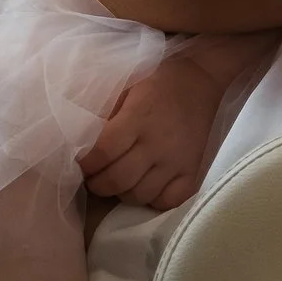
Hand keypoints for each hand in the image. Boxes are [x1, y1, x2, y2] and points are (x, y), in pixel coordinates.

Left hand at [84, 48, 231, 212]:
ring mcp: (176, 161)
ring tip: (117, 182)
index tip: (80, 164)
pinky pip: (168, 201)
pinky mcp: (192, 171)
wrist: (200, 79)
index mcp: (138, 118)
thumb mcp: (126, 86)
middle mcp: (157, 143)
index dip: (87, 164)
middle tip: (93, 178)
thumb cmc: (157, 81)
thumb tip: (81, 138)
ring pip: (140, 195)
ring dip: (122, 193)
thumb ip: (105, 112)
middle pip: (118, 180)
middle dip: (98, 184)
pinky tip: (146, 187)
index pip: (104, 152)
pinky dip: (152, 200)